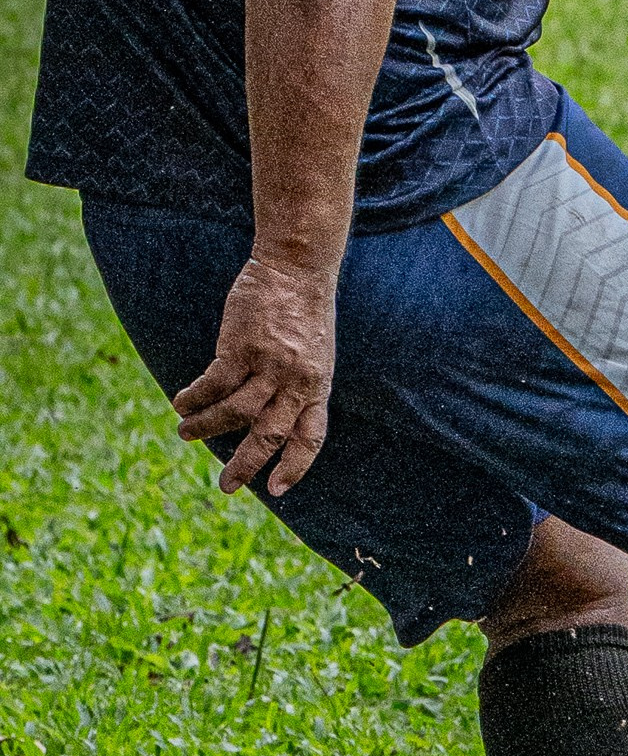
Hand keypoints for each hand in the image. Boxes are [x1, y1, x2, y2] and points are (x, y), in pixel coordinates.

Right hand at [174, 254, 338, 498]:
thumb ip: (297, 386)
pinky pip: (213, 385)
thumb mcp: (314, 353)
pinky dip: (194, 398)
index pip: (311, 435)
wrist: (298, 266)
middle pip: (270, 434)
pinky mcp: (242, 347)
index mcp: (317, 385)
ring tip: (186, 432)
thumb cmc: (303, 311)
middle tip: (226, 485)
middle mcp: (297, 380)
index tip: (277, 489)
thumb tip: (262, 419)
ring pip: (234, 413)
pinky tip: (182, 402)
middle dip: (246, 464)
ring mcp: (271, 364)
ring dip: (206, 427)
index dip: (294, 465)